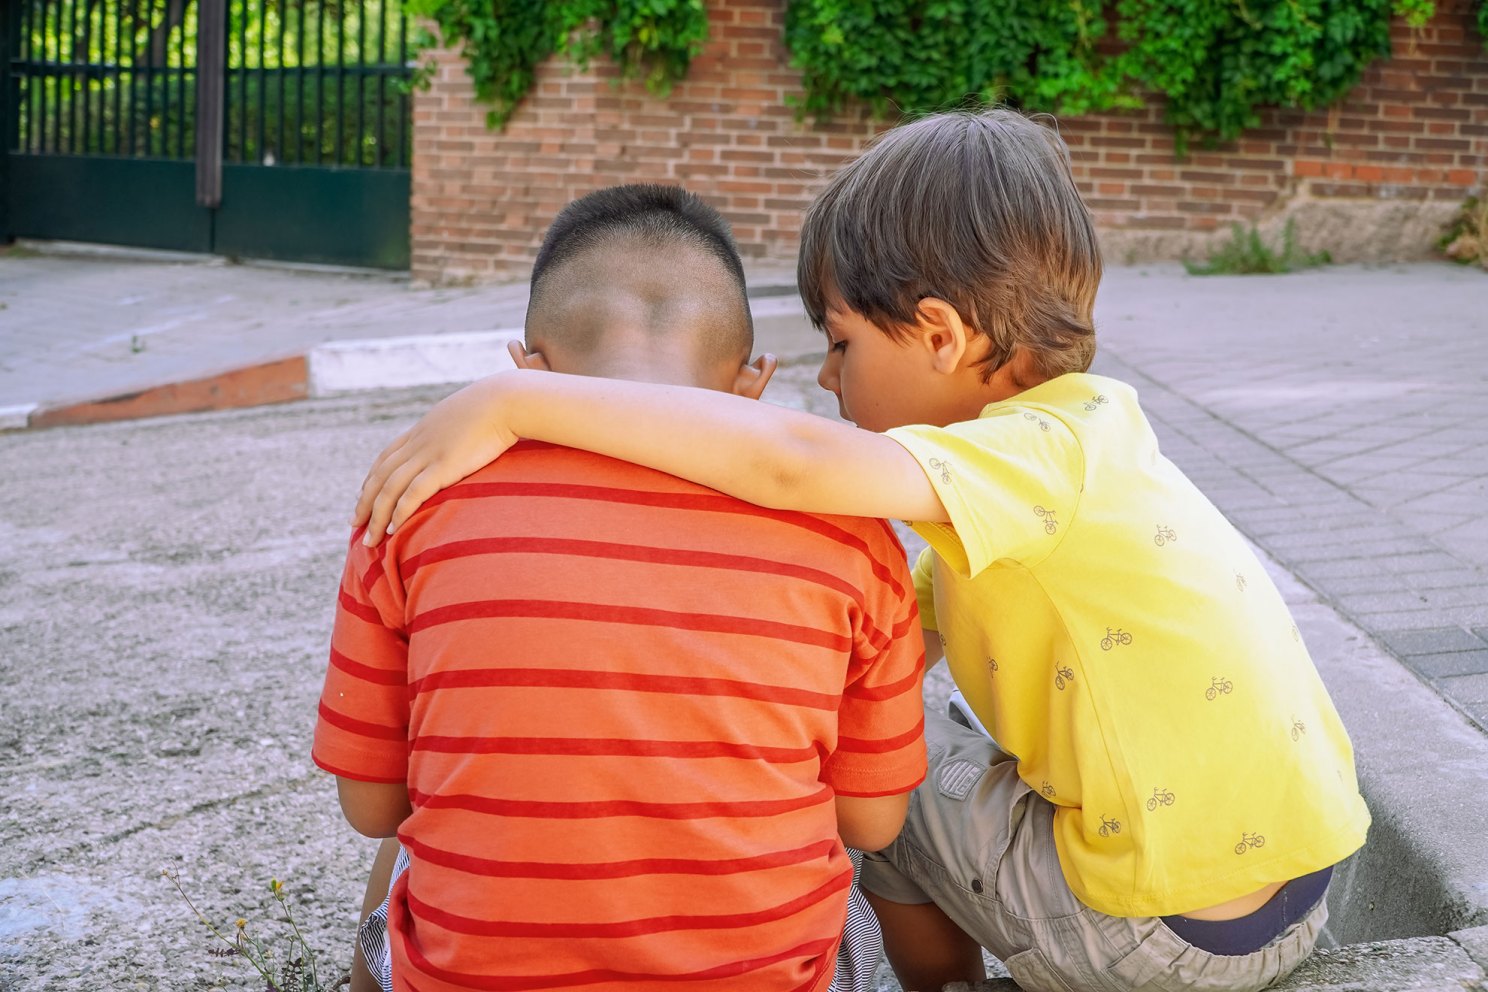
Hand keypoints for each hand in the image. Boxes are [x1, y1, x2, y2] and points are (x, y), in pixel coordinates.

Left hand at [351, 373, 519, 543]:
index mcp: (422, 430)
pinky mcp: (444, 466)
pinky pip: (413, 493)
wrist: (507, 401)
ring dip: (376, 516)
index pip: (386, 457)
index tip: (364, 496)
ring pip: (389, 489)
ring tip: (369, 540)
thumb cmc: (498, 407)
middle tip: (354, 525)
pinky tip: (393, 530)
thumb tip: (469, 438)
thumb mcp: (468, 415)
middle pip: (380, 476)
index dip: (372, 479)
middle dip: (364, 503)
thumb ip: (460, 429)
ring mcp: (429, 454)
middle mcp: (418, 443)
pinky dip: (399, 512)